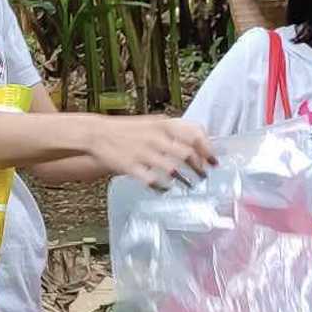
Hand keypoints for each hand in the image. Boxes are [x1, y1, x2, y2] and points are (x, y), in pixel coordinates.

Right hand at [91, 117, 215, 188]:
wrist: (98, 133)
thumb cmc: (128, 129)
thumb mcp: (154, 122)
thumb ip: (174, 130)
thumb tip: (200, 139)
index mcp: (162, 125)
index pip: (194, 136)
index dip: (207, 150)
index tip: (214, 160)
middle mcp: (155, 138)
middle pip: (187, 154)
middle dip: (199, 168)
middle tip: (204, 175)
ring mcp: (143, 153)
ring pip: (172, 169)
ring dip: (185, 180)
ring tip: (189, 184)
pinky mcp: (131, 167)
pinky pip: (152, 181)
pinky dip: (162, 187)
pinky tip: (166, 189)